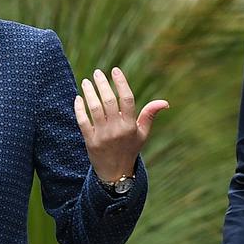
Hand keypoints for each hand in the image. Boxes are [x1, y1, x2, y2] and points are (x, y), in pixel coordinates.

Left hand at [74, 67, 167, 181]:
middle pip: (108, 101)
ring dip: (89, 93)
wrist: (115, 173)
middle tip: (97, 73)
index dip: (121, 83)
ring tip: (86, 81)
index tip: (115, 70)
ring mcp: (102, 135)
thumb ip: (150, 115)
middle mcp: (117, 129)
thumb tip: (165, 102)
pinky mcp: (90, 141)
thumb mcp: (142, 134)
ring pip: (94, 108)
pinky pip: (83, 121)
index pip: (127, 99)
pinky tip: (78, 98)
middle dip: (102, 84)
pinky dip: (79, 108)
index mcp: (130, 125)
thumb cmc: (130, 149)